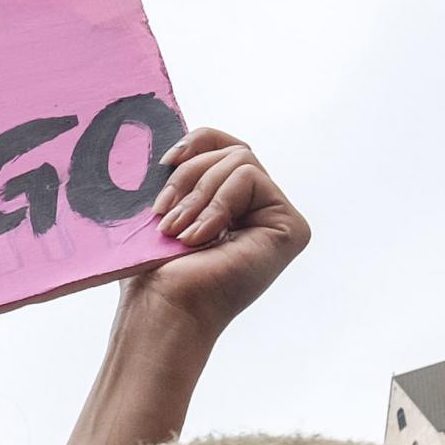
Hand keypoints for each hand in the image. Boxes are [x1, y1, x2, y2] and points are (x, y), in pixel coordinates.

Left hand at [133, 127, 309, 337]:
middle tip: (163, 214)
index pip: (223, 147)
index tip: (163, 162)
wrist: (162, 309)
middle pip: (232, 150)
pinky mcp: (291, 227)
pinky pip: (250, 177)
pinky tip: (200, 238)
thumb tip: (174, 134)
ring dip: (198, 193)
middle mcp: (258, 210)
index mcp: (230, 204)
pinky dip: (217, 202)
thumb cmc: (153, 272)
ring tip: (177, 232)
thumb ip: (180, 171)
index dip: (195, 144)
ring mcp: (277, 218)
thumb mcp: (162, 207)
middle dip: (189, 175)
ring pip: (240, 159)